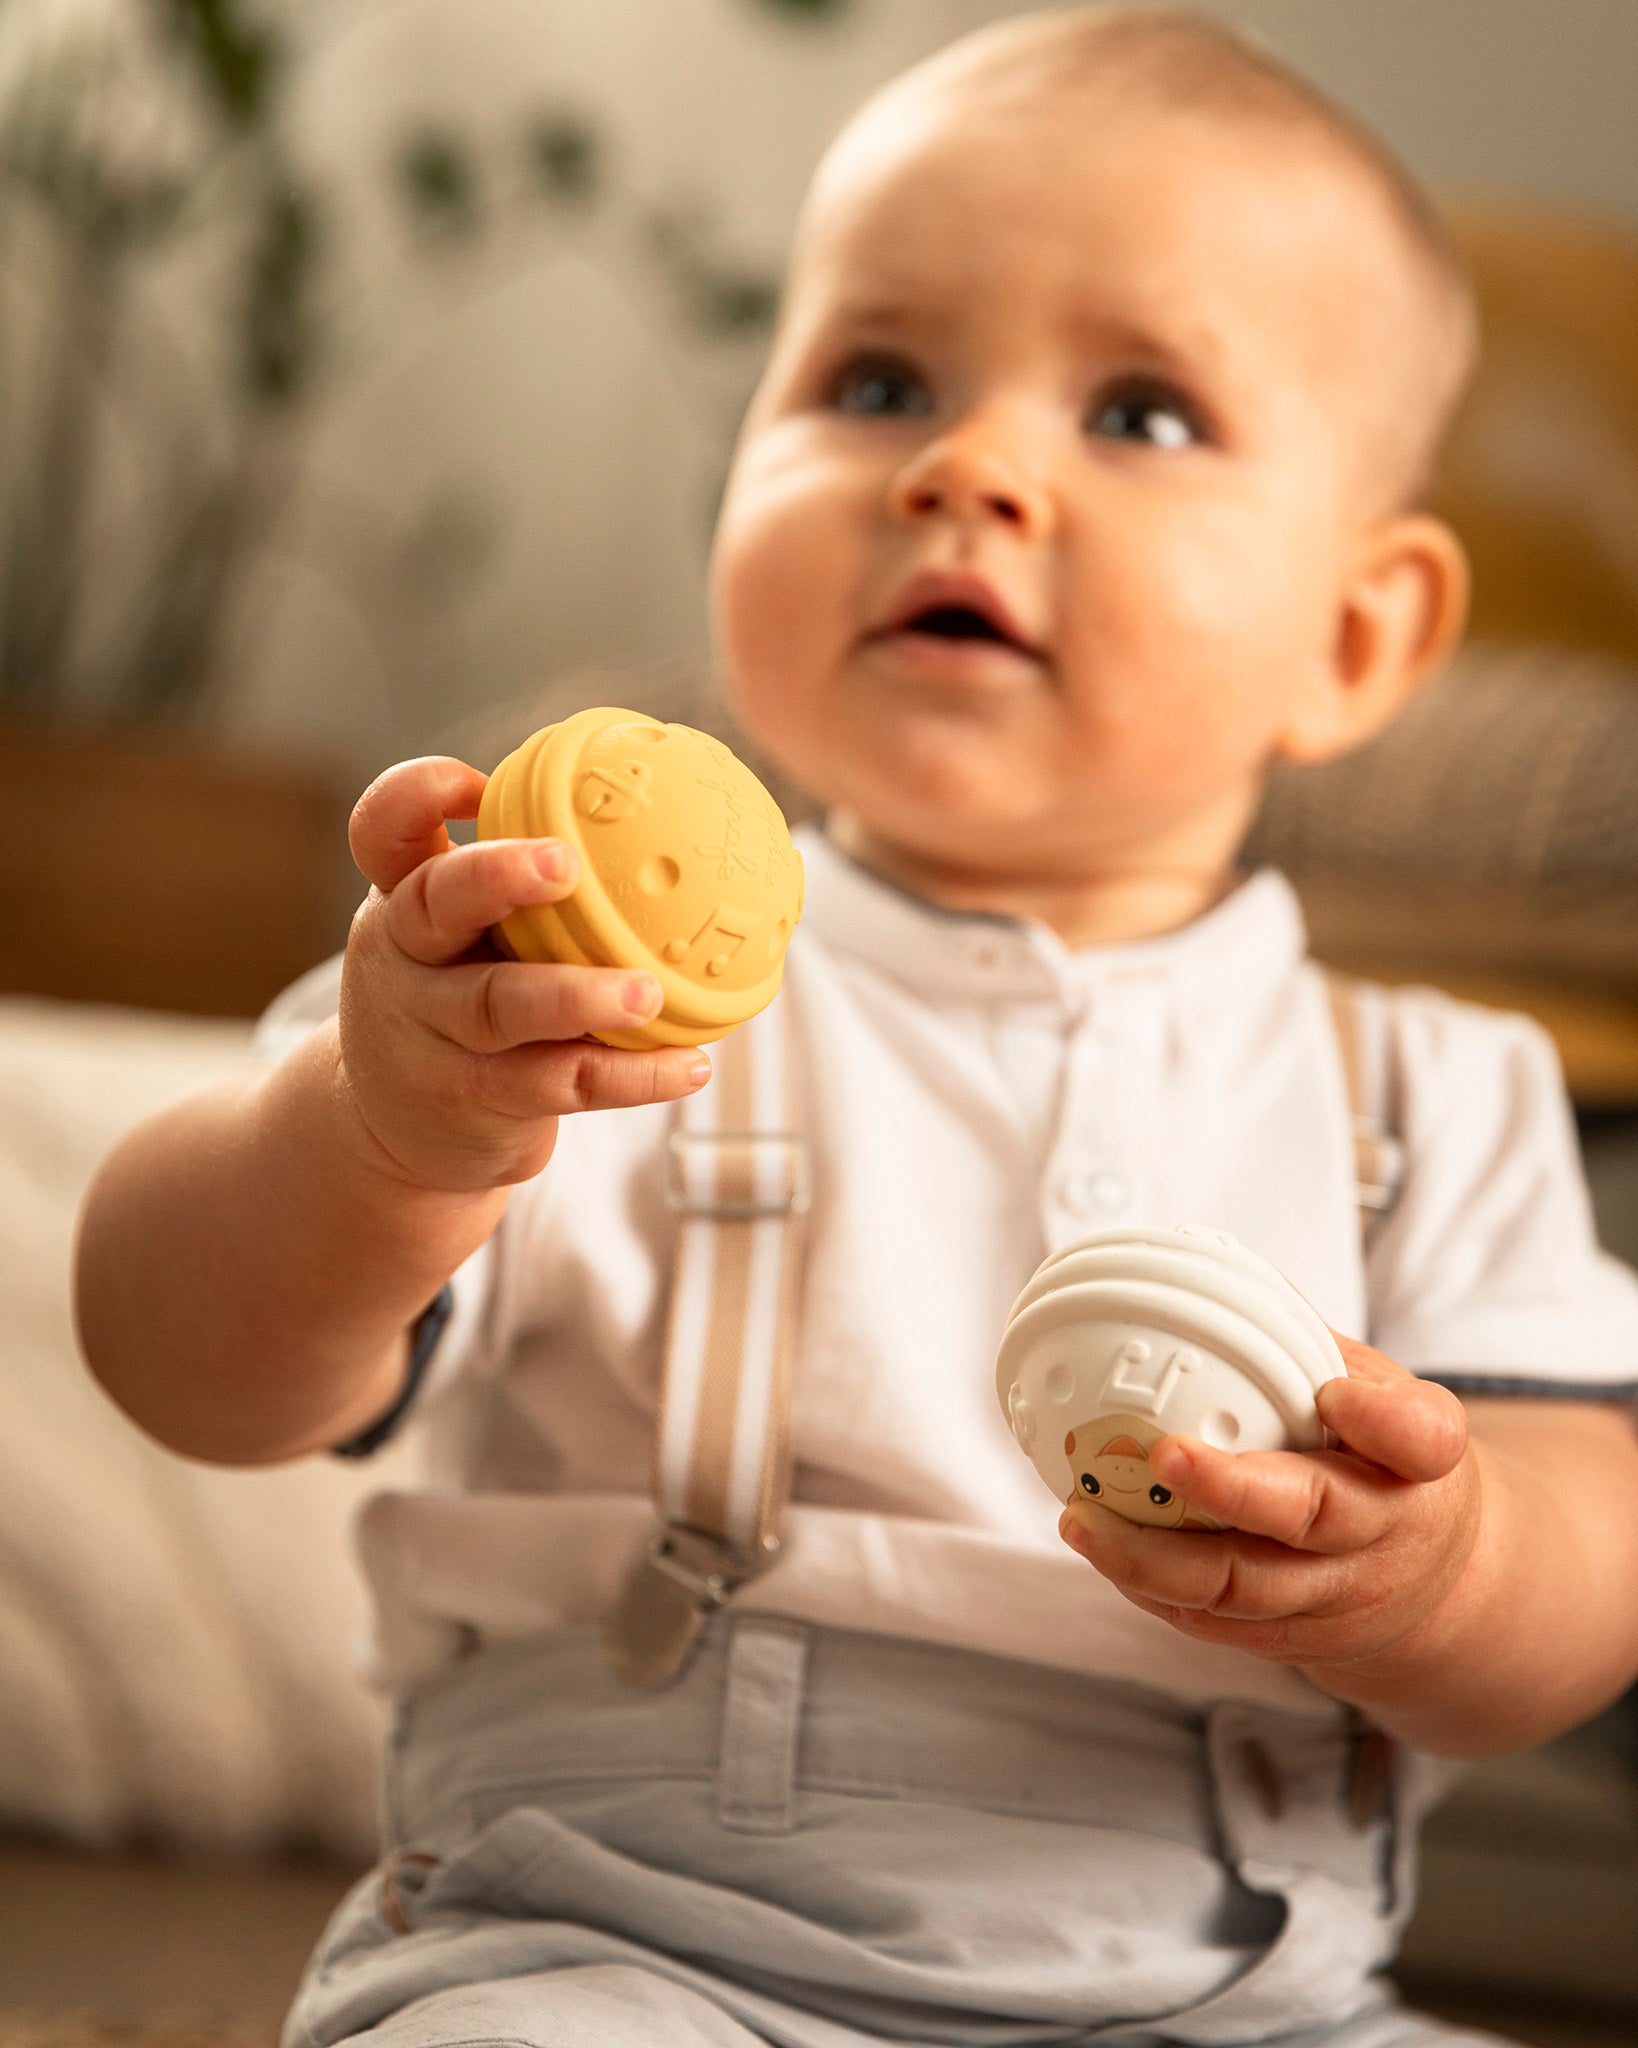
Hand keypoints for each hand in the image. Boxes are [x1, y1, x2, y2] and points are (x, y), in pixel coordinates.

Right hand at [336, 756, 710, 1192]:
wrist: (389, 1131)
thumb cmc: (453, 998)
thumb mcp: (455, 934)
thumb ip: (512, 880)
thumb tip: (652, 812)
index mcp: (403, 899)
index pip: (382, 830)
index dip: (418, 793)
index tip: (480, 786)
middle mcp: (405, 959)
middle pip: (434, 904)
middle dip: (496, 876)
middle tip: (566, 862)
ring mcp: (434, 1032)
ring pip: (500, 1006)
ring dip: (577, 995)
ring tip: (648, 992)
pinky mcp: (476, 1097)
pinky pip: (562, 1081)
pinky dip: (632, 1075)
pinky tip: (690, 1064)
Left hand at [1059, 1338, 1479, 1672]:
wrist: (1440, 1582)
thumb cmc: (1381, 1458)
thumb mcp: (1374, 1390)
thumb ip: (1303, 1344)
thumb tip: (1203, 1266)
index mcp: (1419, 1460)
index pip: (1418, 1438)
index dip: (1377, 1418)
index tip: (1330, 1392)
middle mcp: (1385, 1530)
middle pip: (1316, 1517)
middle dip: (1233, 1489)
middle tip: (1163, 1453)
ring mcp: (1339, 1593)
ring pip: (1247, 1587)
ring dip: (1155, 1557)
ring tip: (1084, 1518)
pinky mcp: (1295, 1637)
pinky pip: (1217, 1623)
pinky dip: (1153, 1590)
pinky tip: (1104, 1549)